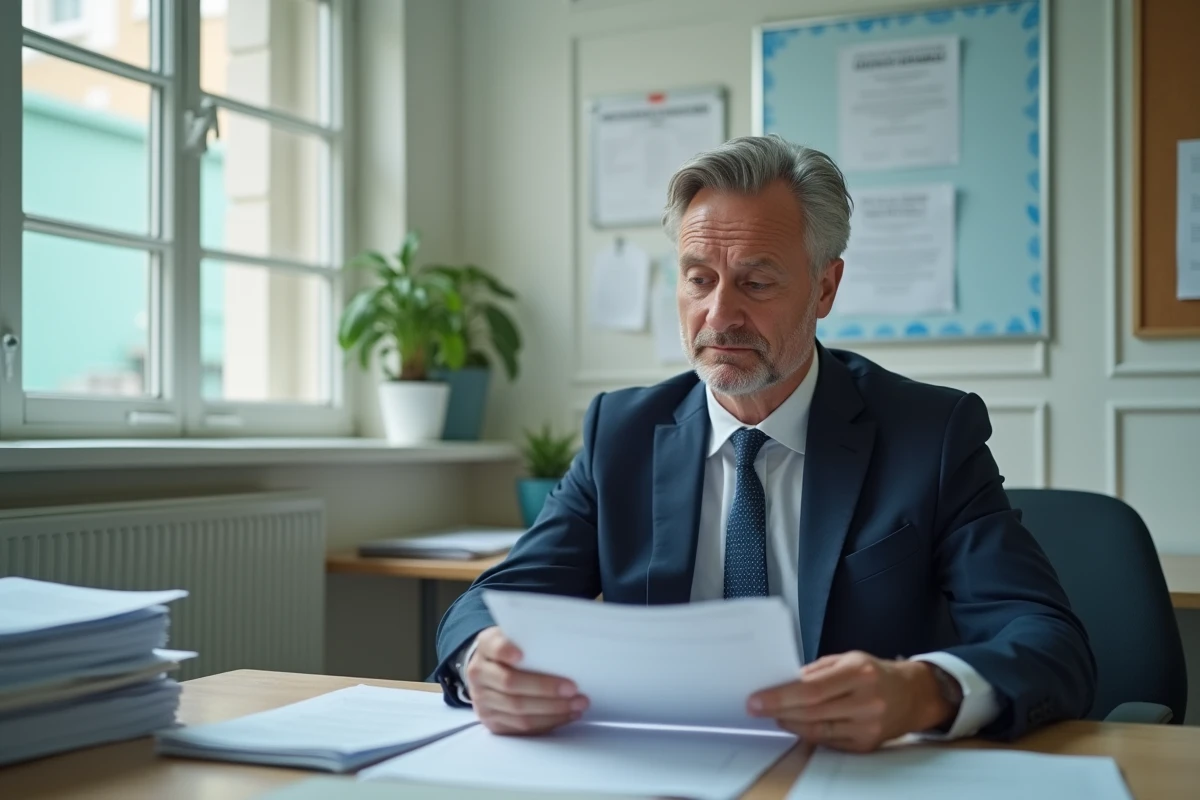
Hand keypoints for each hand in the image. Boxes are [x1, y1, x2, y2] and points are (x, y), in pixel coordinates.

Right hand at [463, 626, 588, 734]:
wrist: (490, 670)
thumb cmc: (513, 650)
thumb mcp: (516, 635)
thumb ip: (532, 639)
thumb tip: (562, 645)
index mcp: (486, 647)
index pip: (494, 647)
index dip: (505, 651)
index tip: (521, 655)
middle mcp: (479, 674)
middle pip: (510, 684)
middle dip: (545, 688)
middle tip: (572, 689)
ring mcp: (483, 701)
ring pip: (518, 710)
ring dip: (552, 710)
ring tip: (577, 704)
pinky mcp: (492, 722)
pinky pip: (522, 727)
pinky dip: (548, 722)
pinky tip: (566, 715)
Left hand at [747, 651, 955, 752]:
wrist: (913, 695)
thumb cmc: (875, 672)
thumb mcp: (848, 659)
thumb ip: (817, 671)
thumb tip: (784, 683)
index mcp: (859, 673)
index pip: (812, 690)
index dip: (781, 696)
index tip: (757, 699)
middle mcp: (866, 702)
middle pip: (812, 712)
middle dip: (779, 711)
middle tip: (755, 708)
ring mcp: (868, 727)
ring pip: (818, 730)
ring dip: (790, 723)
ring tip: (773, 715)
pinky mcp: (866, 744)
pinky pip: (829, 741)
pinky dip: (808, 733)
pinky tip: (795, 725)